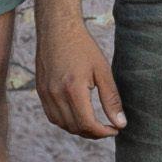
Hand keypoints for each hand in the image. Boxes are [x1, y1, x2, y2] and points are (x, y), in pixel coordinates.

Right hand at [35, 17, 125, 136]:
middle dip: (93, 133)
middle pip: (75, 128)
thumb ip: (111, 99)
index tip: (115, 129)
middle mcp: (56, 94)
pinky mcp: (40, 91)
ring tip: (94, 123)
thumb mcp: (102, 70)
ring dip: (79, 129)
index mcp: (73, 89)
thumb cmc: (83, 47)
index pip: (88, 124)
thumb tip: (121, 123)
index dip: (103, 132)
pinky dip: (66, 121)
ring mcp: (45, 94)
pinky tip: (78, 114)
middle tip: (107, 127)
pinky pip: (52, 116)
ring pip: (62, 125)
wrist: (57, 29)